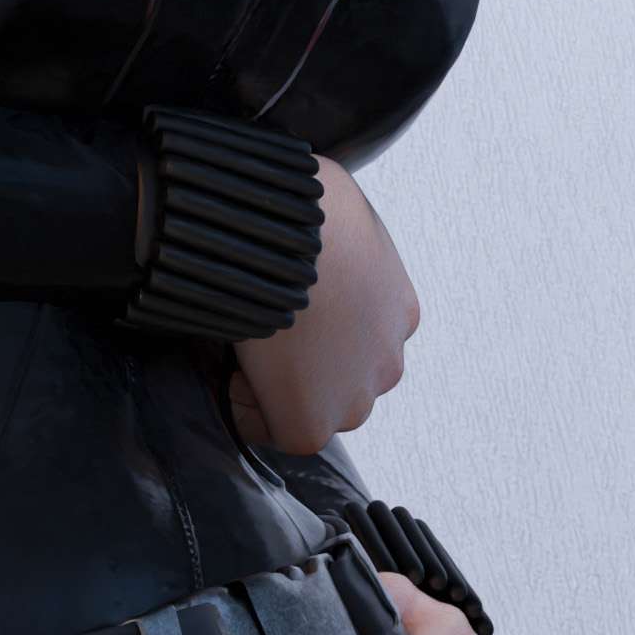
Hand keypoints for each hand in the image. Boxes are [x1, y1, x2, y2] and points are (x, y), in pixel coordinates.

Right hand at [227, 155, 418, 453]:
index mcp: (400, 311)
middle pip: (340, 381)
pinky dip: (250, 407)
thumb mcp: (332, 203)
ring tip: (244, 348)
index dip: (312, 331)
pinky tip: (234, 367)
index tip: (277, 308)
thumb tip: (292, 210)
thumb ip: (327, 229)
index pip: (356, 339)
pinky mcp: (312, 423)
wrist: (288, 234)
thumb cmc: (305, 204)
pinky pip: (277, 431)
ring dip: (279, 387)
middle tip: (259, 332)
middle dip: (301, 366)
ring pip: (314, 408)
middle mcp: (387, 361)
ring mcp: (353, 396)